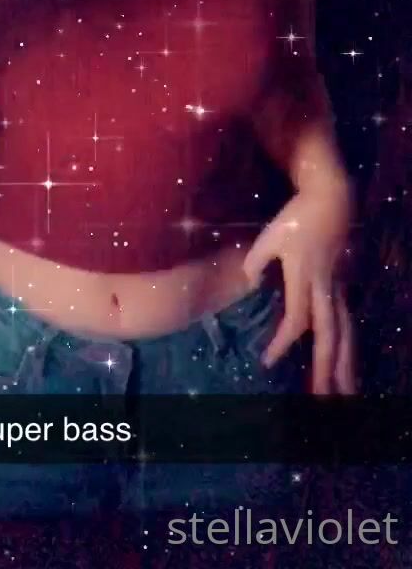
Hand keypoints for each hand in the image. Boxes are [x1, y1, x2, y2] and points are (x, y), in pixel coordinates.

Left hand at [242, 178, 354, 394]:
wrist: (331, 199)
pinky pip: (347, 323)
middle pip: (330, 336)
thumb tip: (251, 284)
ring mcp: (339, 288)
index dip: (282, 343)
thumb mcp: (269, 236)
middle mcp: (326, 288)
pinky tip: (348, 364)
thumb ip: (256, 261)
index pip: (296, 320)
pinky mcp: (343, 287)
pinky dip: (348, 347)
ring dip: (347, 365)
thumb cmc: (296, 217)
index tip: (267, 361)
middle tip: (324, 400)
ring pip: (345, 333)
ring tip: (348, 394)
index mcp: (305, 278)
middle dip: (328, 369)